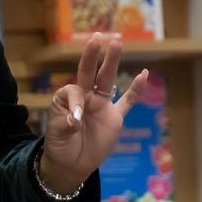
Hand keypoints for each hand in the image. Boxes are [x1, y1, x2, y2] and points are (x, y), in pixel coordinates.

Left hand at [41, 33, 150, 195]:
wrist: (71, 165)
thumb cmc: (60, 145)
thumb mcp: (57, 133)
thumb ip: (66, 122)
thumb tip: (77, 117)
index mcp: (68, 98)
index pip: (73, 89)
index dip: (75, 102)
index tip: (74, 120)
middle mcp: (85, 97)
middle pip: (89, 72)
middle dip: (93, 55)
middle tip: (98, 36)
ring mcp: (101, 105)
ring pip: (108, 80)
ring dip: (112, 62)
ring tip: (117, 42)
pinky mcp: (115, 117)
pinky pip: (127, 101)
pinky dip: (136, 90)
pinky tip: (144, 74)